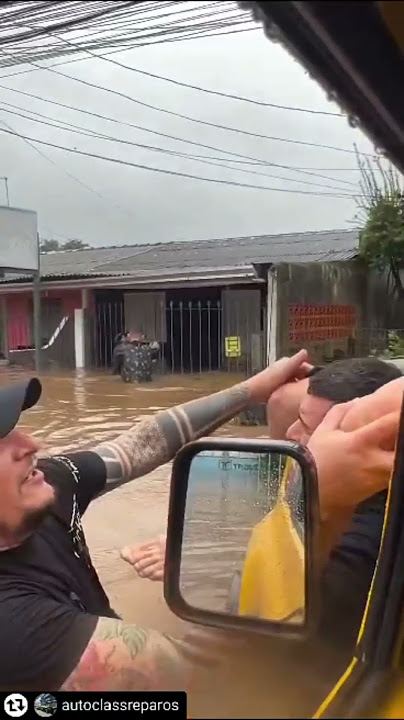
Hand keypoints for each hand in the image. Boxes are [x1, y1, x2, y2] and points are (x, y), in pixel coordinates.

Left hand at [247, 349, 310, 403]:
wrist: (252, 393)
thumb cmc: (267, 382)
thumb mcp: (283, 371)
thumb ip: (294, 361)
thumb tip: (305, 351)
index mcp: (287, 362)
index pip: (305, 365)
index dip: (312, 374)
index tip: (317, 384)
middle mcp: (285, 367)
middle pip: (301, 373)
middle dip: (307, 381)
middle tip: (312, 392)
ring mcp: (282, 376)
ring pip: (297, 381)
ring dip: (301, 387)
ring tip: (305, 396)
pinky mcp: (279, 385)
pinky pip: (291, 387)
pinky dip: (295, 390)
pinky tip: (296, 398)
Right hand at [307, 401, 398, 517]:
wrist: (312, 491)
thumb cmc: (317, 459)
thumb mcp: (323, 431)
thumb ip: (340, 412)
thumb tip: (359, 400)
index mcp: (359, 441)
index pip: (388, 424)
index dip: (400, 415)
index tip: (403, 406)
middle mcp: (373, 460)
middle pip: (402, 450)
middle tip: (403, 432)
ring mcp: (377, 476)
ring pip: (400, 466)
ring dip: (400, 454)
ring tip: (398, 443)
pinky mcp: (379, 488)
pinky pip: (395, 476)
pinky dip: (396, 467)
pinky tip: (393, 458)